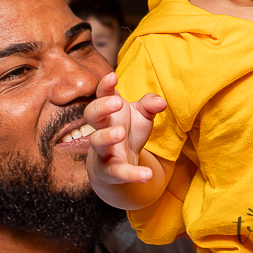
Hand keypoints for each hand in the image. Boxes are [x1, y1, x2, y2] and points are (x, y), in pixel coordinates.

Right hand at [85, 72, 166, 186]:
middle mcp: (101, 128)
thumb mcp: (142, 116)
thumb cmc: (129, 130)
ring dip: (106, 137)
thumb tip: (161, 102)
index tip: (113, 77)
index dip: (105, 86)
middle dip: (101, 107)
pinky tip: (147, 175)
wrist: (119, 163)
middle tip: (117, 103)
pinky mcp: (110, 170)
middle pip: (91, 115)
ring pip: (97, 142)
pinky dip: (132, 174)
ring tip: (120, 133)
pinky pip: (118, 172)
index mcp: (109, 111)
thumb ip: (150, 105)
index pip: (102, 95)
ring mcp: (103, 150)